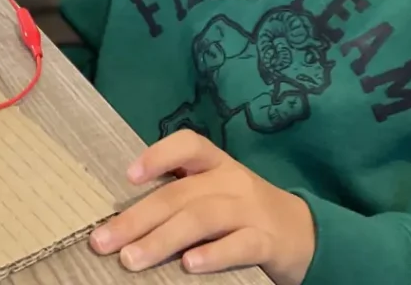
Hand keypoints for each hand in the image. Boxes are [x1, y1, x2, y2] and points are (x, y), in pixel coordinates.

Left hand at [90, 130, 314, 282]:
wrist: (307, 233)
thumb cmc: (245, 211)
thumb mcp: (217, 191)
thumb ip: (182, 194)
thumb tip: (126, 217)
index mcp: (217, 163)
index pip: (188, 144)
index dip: (158, 155)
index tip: (128, 177)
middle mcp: (232, 180)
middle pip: (181, 194)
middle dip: (138, 218)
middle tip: (104, 241)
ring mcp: (251, 210)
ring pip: (203, 218)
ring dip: (163, 239)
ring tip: (132, 259)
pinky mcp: (268, 242)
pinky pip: (240, 246)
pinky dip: (213, 255)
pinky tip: (188, 266)